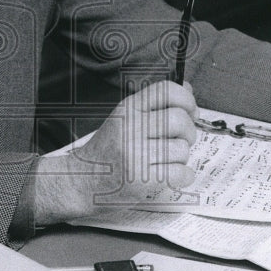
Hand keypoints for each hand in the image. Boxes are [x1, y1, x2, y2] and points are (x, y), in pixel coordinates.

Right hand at [33, 81, 197, 223]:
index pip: (167, 90)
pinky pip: (181, 173)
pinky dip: (184, 176)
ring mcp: (135, 154)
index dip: (187, 99)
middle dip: (189, 132)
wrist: (80, 181)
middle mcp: (130, 127)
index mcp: (127, 108)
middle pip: (180, 120)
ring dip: (182, 157)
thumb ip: (154, 104)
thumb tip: (189, 89)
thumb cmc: (107, 150)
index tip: (190, 111)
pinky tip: (173, 175)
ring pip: (182, 149)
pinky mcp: (141, 180)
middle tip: (180, 140)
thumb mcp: (124, 119)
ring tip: (166, 160)